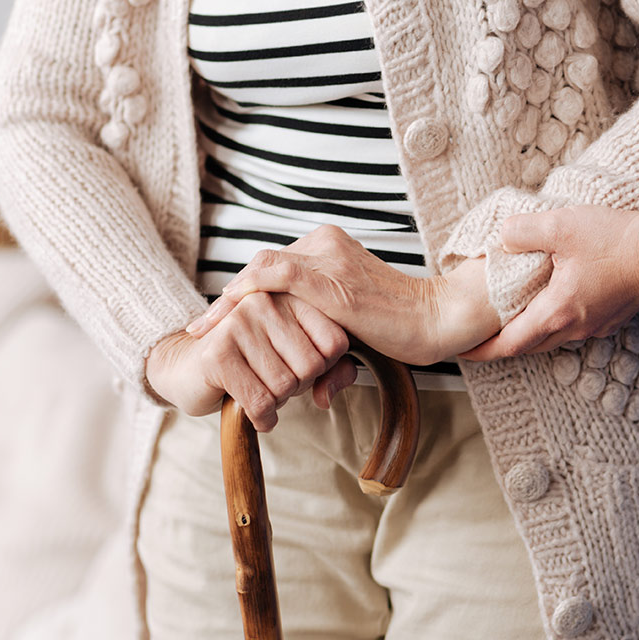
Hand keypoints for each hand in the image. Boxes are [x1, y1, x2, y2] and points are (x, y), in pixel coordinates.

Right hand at [145, 292, 355, 429]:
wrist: (185, 367)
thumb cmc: (249, 363)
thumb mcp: (295, 360)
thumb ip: (331, 371)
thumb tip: (328, 396)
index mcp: (288, 295)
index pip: (335, 342)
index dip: (325, 368)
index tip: (299, 367)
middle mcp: (264, 302)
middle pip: (312, 366)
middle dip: (298, 387)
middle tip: (276, 383)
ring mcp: (238, 323)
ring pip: (285, 385)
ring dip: (278, 403)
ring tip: (261, 391)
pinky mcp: (218, 353)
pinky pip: (259, 401)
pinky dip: (263, 418)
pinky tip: (257, 415)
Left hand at [185, 225, 499, 365]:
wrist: (439, 319)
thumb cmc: (405, 330)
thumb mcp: (355, 333)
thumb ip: (330, 348)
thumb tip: (319, 394)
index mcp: (328, 248)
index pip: (271, 268)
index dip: (241, 294)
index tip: (216, 321)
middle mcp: (324, 245)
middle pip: (260, 269)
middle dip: (226, 301)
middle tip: (199, 328)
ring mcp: (327, 259)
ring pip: (261, 272)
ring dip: (228, 303)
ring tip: (202, 329)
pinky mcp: (332, 280)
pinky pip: (277, 277)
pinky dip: (247, 293)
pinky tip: (227, 313)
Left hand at [462, 206, 638, 359]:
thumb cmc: (615, 240)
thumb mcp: (560, 226)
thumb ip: (522, 231)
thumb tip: (502, 238)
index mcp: (557, 312)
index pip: (510, 344)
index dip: (483, 350)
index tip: (463, 352)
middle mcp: (575, 327)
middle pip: (529, 346)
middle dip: (502, 344)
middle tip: (480, 338)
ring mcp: (595, 325)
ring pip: (551, 338)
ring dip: (528, 333)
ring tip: (509, 321)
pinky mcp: (609, 316)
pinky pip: (572, 327)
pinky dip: (552, 322)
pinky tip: (548, 303)